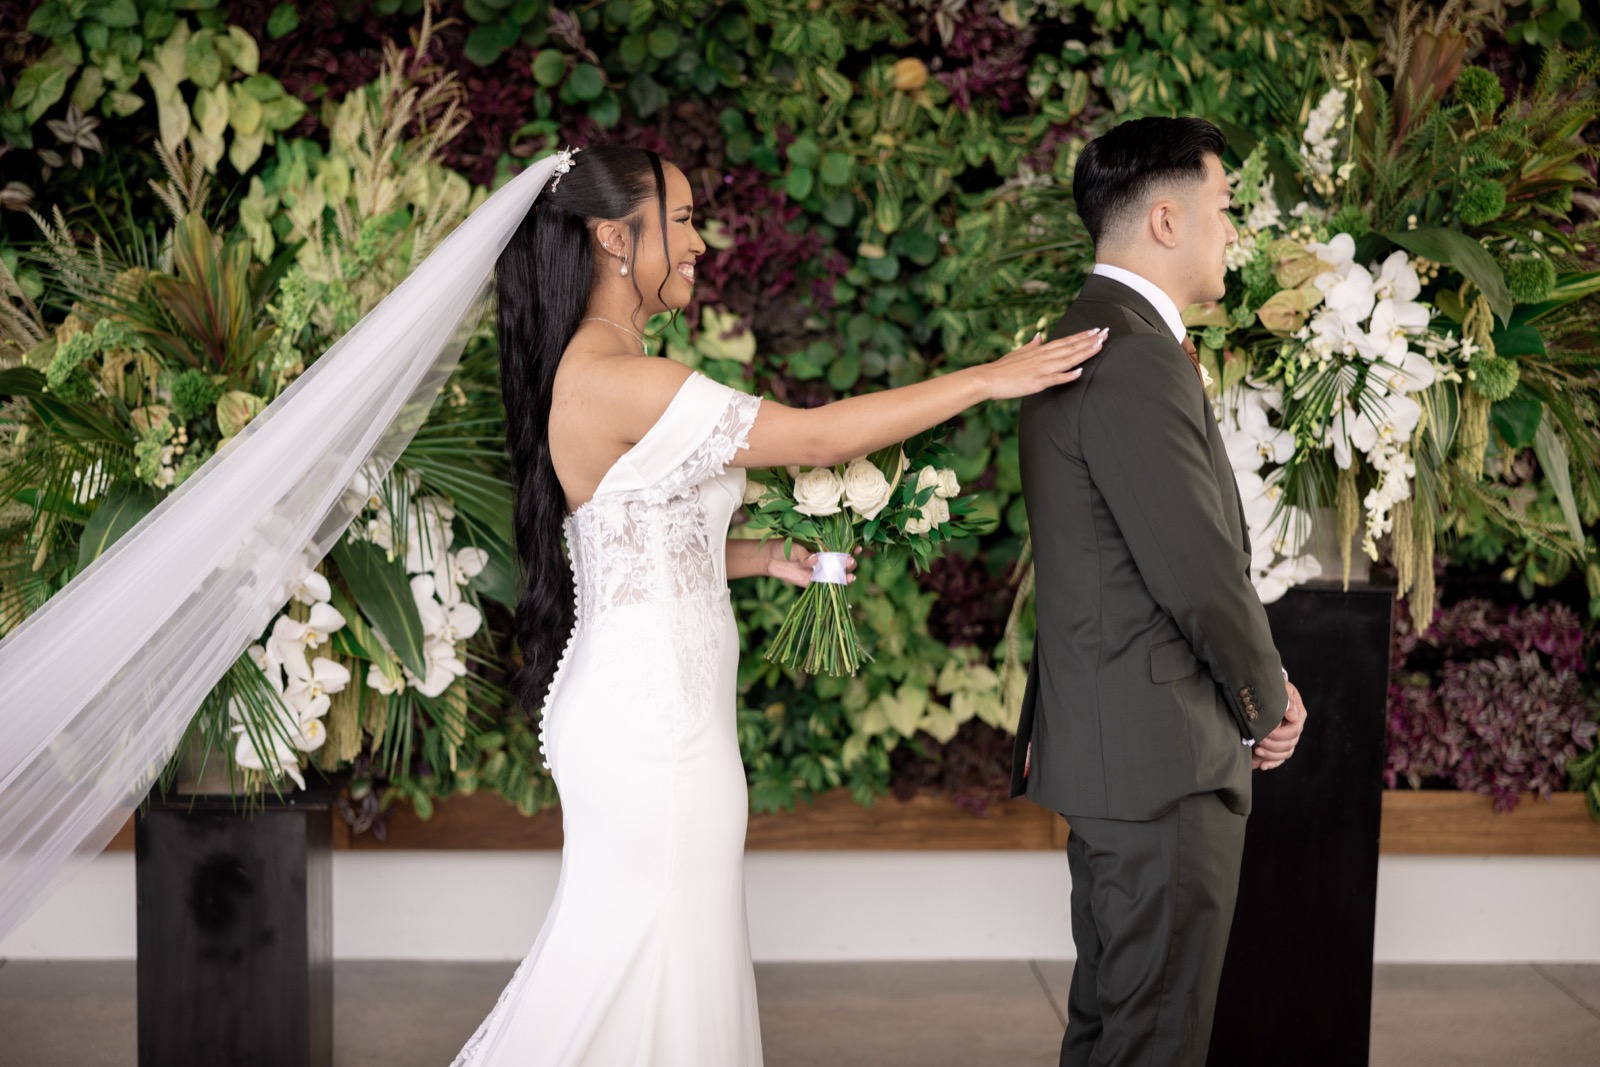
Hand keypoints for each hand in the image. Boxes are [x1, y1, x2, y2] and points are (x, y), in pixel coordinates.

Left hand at [765, 542, 859, 588]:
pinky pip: (826, 588)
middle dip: (849, 563)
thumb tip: (814, 560)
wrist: (770, 558)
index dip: (851, 548)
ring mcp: (820, 571)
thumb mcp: (795, 547)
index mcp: (824, 546)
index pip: (841, 547)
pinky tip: (846, 598)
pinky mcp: (813, 583)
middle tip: (849, 562)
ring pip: (837, 575)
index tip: (857, 548)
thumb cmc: (784, 546)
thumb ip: (805, 555)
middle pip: (842, 562)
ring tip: (850, 578)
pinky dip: (836, 593)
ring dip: (846, 577)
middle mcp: (825, 559)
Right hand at [978, 328, 1106, 400]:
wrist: (987, 378)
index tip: (1096, 330)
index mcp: (1040, 351)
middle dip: (1090, 340)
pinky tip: (1080, 372)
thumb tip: (1040, 335)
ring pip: (1068, 360)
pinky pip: (1055, 378)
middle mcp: (1043, 357)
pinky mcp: (1037, 382)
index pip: (1066, 341)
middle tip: (1107, 333)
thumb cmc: (1002, 368)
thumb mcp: (1018, 352)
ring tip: (1100, 346)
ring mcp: (1041, 369)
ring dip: (1085, 352)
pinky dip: (1068, 375)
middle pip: (1071, 347)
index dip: (1082, 336)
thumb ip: (1032, 345)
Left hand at [1253, 680, 1306, 770]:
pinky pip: (1280, 758)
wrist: (1265, 689)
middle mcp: (1296, 727)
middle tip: (1258, 742)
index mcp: (1298, 715)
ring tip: (1257, 752)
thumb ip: (1287, 700)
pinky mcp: (1280, 744)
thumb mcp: (1280, 688)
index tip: (1265, 733)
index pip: (1294, 730)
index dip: (1279, 735)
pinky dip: (1272, 763)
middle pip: (1290, 744)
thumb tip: (1293, 716)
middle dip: (1273, 745)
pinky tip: (1262, 765)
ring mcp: (1289, 737)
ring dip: (1271, 755)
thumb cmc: (1273, 687)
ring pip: (1286, 753)